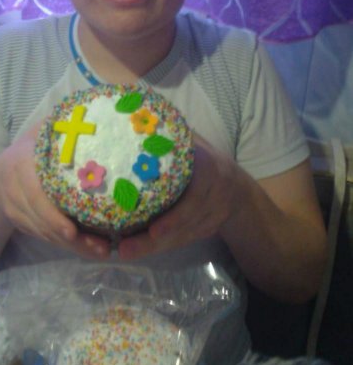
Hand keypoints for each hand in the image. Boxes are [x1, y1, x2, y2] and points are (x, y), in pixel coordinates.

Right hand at [0, 123, 110, 259]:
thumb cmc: (27, 151)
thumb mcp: (38, 134)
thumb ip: (58, 125)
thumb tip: (89, 111)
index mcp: (21, 164)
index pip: (36, 195)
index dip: (53, 216)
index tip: (72, 231)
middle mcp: (14, 190)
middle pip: (43, 221)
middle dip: (73, 239)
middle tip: (101, 248)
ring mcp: (15, 210)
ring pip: (45, 234)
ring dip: (73, 247)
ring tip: (100, 251)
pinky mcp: (21, 225)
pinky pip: (44, 237)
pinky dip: (65, 245)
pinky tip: (88, 248)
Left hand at [118, 135, 238, 260]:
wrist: (239, 190)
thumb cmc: (205, 159)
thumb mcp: (196, 143)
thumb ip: (174, 136)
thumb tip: (141, 113)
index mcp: (210, 173)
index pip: (195, 199)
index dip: (177, 217)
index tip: (154, 230)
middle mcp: (213, 199)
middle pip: (182, 226)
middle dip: (153, 241)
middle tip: (124, 249)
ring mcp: (211, 219)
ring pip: (180, 237)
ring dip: (152, 247)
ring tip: (125, 251)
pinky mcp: (204, 232)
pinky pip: (181, 241)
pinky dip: (160, 246)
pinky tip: (137, 248)